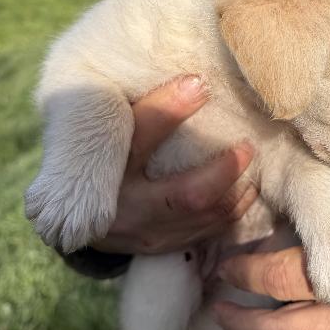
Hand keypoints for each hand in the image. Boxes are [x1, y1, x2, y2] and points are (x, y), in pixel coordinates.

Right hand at [92, 76, 256, 253]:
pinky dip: (230, 212)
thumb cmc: (102, 160)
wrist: (77, 214)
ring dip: (236, 193)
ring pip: (205, 217)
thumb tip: (195, 81)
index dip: (170, 108)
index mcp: (107, 169)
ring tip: (251, 169)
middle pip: (187, 195)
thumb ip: (148, 110)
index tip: (200, 83)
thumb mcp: (112, 132)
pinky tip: (243, 192)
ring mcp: (146, 234)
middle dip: (225, 170)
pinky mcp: (162, 248)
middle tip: (247, 146)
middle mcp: (126, 207)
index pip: (141, 135)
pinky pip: (206, 233)